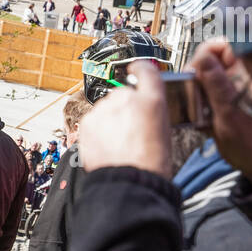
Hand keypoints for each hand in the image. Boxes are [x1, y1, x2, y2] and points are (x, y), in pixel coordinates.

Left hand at [75, 59, 171, 176]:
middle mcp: (126, 99)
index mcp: (152, 99)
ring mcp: (104, 109)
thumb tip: (144, 106)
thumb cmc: (151, 162)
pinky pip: (93, 120)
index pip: (146, 71)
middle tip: (131, 130)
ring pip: (106, 108)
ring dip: (111, 119)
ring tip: (119, 142)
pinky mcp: (87, 122)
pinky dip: (98, 129)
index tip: (137, 69)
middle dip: (126, 107)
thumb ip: (152, 110)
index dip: (141, 69)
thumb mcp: (165, 130)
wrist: (129, 181)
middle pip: (124, 94)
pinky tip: (108, 145)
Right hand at [189, 40, 251, 187]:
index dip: (205, 54)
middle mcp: (240, 74)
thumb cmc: (250, 143)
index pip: (222, 44)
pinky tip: (200, 117)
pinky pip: (204, 91)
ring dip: (195, 90)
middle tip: (192, 93)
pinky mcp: (224, 98)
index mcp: (247, 71)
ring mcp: (232, 86)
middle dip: (195, 74)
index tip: (194, 72)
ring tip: (197, 110)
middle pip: (209, 57)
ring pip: (204, 75)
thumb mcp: (229, 114)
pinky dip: (198, 102)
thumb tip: (203, 58)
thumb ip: (217, 85)